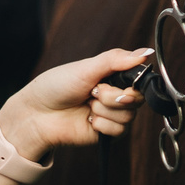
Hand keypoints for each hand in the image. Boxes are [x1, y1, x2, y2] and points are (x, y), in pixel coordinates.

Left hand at [0, 47, 151, 156]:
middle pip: (136, 99)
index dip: (130, 83)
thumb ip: (117, 59)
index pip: (140, 79)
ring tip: (86, 105)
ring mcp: (112, 114)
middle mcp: (116, 94)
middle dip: (112, 96)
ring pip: (128, 116)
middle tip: (92, 93)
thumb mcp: (87, 67)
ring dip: (104, 110)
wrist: (37, 113)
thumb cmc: (57, 86)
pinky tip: (87, 119)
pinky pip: (120, 131)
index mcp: (113, 75)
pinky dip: (102, 125)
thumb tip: (147, 52)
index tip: (108, 81)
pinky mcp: (107, 133)